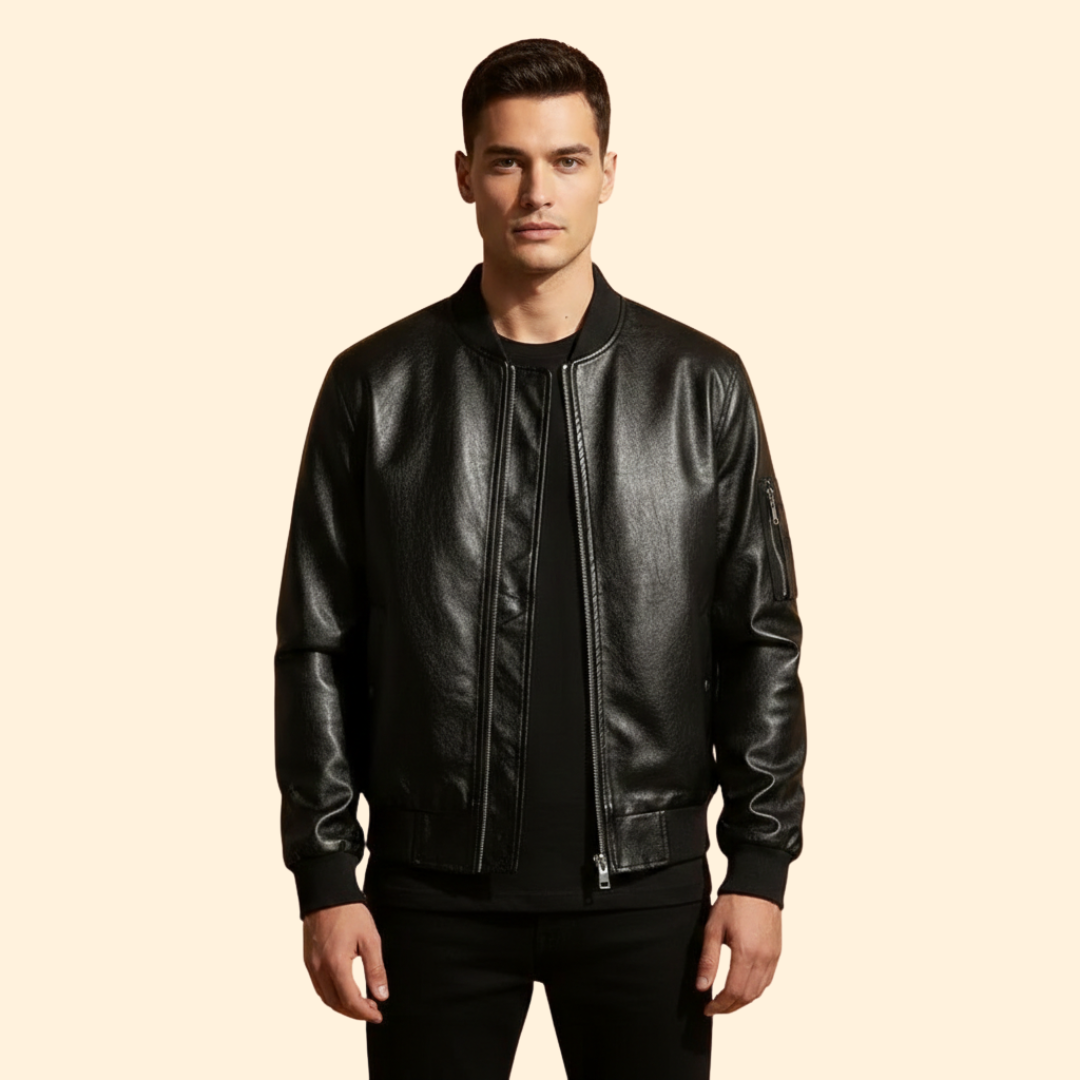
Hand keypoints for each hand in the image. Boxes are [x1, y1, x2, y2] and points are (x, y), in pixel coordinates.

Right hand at [302, 902, 388, 1021]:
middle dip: (355, 1012)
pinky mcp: (308, 960)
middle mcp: (320, 969)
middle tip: (372, 1010)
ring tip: (361, 1003)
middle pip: (336, 1003)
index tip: (378, 1015)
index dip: (365, 1012)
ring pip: (325, 998)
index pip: (350, 1000)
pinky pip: (318, 986)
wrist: (327, 894)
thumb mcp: (370, 939)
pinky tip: (344, 991)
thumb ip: (375, 969)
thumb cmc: (349, 913)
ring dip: (342, 1006)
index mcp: (336, 964)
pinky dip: (332, 995)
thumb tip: (382, 995)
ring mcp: (311, 965)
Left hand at [696, 893, 781, 1014]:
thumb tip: (702, 986)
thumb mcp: (713, 928)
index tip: (708, 1008)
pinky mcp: (777, 953)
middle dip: (730, 1007)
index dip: (720, 1005)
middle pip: (747, 996)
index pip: (733, 991)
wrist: (756, 885)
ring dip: (742, 1001)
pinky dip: (755, 990)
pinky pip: (767, 980)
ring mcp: (773, 957)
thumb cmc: (733, 903)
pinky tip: (742, 987)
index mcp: (746, 953)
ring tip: (726, 1001)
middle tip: (714, 1008)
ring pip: (759, 991)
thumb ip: (709, 960)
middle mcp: (763, 958)